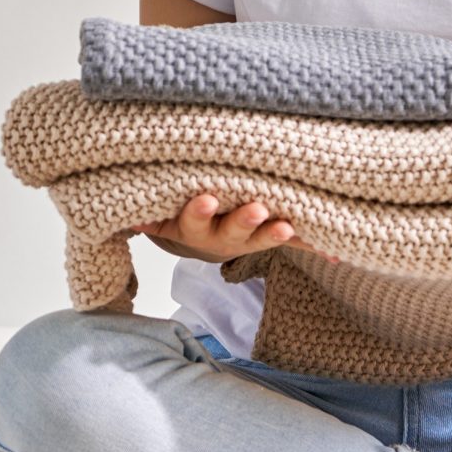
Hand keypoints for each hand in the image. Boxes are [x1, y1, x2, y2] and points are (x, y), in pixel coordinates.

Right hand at [132, 193, 334, 264]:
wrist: (196, 239)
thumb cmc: (174, 213)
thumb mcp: (156, 212)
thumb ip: (144, 209)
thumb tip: (116, 204)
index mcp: (191, 229)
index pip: (191, 220)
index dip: (198, 211)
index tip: (207, 199)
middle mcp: (220, 237)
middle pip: (231, 232)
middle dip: (244, 221)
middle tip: (257, 209)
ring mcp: (247, 239)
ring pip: (262, 237)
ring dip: (276, 233)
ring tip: (288, 226)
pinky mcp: (269, 238)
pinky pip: (295, 244)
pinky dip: (315, 246)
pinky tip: (335, 253)